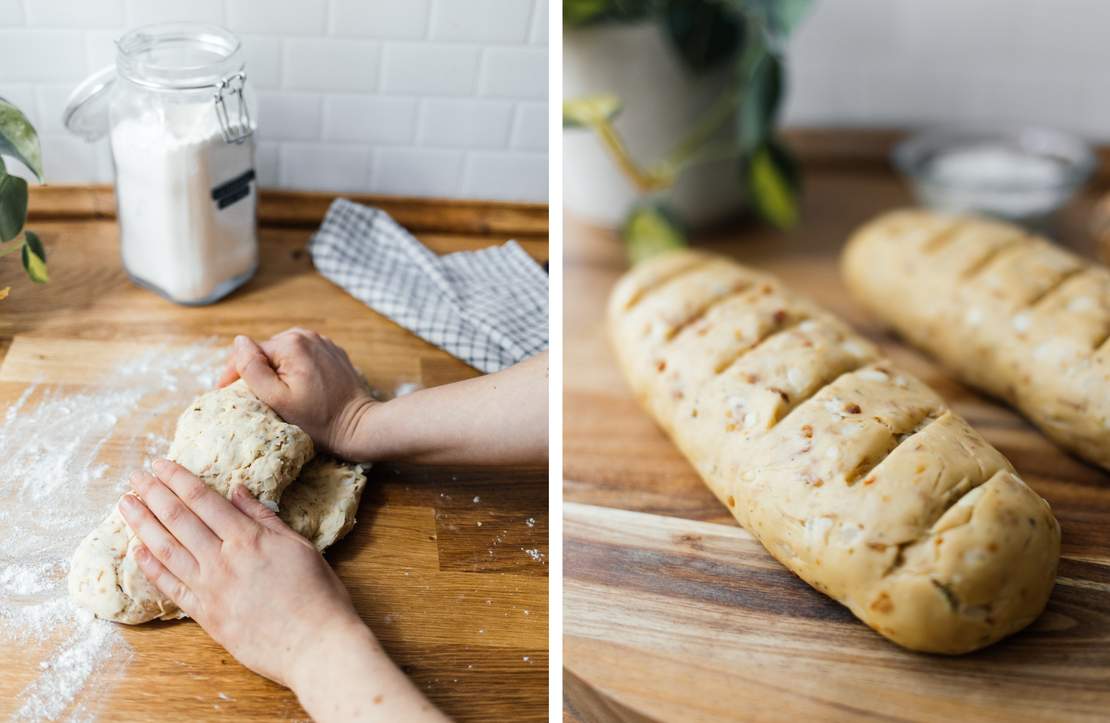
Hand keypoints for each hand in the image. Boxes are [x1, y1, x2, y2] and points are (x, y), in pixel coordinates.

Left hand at [118, 459, 447, 720]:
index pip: (203, 500)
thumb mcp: (299, 545)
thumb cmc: (317, 594)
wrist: (315, 645)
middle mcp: (222, 560)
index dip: (178, 479)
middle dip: (153, 494)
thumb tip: (238, 490)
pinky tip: (137, 551)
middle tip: (135, 477)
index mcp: (248, 538)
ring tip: (126, 505)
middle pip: (179, 519)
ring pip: (166, 549)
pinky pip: (170, 588)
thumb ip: (265, 518)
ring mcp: (210, 589)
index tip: (159, 464)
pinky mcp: (205, 616)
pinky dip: (151, 568)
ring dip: (143, 524)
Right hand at [217, 329, 376, 459]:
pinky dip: (294, 369)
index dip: (234, 373)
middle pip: (267, 351)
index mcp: (291, 343)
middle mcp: (307, 335)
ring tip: (270, 393)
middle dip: (255, 371)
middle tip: (247, 397)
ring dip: (275, 369)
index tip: (224, 393)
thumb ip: (253, 369)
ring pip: (284, 353)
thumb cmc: (318, 419)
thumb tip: (239, 342)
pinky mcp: (333, 353)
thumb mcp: (277, 399)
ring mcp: (323, 343)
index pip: (250, 352)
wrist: (359, 426)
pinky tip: (294, 387)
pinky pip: (304, 357)